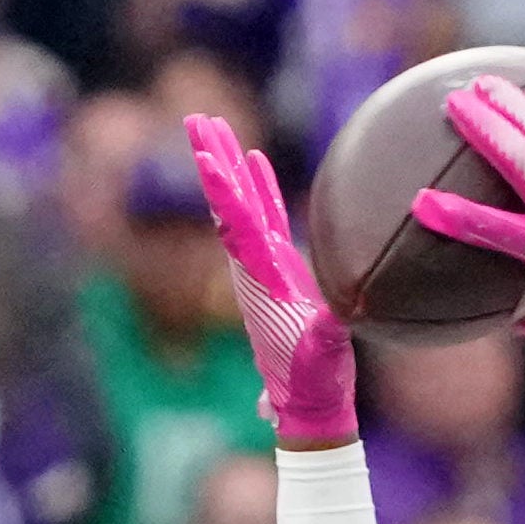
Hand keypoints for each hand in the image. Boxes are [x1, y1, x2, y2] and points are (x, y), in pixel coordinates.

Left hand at [185, 106, 357, 444]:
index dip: (223, 190)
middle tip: (195, 117)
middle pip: (229, 203)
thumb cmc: (317, 383)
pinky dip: (258, 187)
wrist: (307, 406)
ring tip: (214, 125)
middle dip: (212, 160)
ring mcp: (264, 266)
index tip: (204, 155)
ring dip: (228, 164)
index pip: (237, 226)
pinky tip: (254, 159)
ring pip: (242, 204)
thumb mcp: (324, 357)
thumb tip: (329, 322)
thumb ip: (325, 336)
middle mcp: (253, 269)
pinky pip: (266, 217)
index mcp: (260, 282)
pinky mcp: (280, 269)